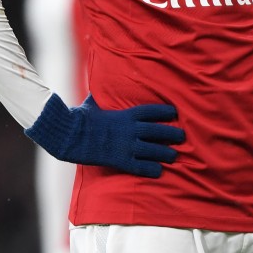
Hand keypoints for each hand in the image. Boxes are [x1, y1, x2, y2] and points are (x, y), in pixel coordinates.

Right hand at [25, 94, 184, 177]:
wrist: (69, 135)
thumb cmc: (80, 117)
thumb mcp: (92, 102)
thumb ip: (100, 95)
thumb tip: (96, 81)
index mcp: (126, 115)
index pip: (151, 111)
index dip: (165, 112)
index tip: (175, 113)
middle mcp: (130, 130)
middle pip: (158, 131)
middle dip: (172, 134)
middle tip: (182, 137)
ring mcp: (126, 146)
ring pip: (153, 150)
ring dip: (166, 153)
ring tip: (174, 156)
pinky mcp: (120, 160)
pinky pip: (140, 166)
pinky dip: (151, 169)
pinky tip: (159, 171)